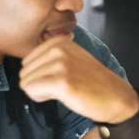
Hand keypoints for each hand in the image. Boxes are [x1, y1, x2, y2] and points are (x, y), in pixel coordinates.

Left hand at [19, 35, 138, 123]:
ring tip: (64, 90)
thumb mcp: (71, 59)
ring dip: (41, 91)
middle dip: (39, 83)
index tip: (62, 76)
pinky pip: (31, 91)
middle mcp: (58, 49)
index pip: (26, 61)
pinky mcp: (61, 81)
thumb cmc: (92, 82)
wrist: (115, 97)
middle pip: (24, 72)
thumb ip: (49, 57)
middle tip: (63, 85)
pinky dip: (42, 97)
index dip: (40, 75)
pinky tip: (62, 95)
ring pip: (25, 82)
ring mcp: (60, 64)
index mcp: (59, 41)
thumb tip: (23, 66)